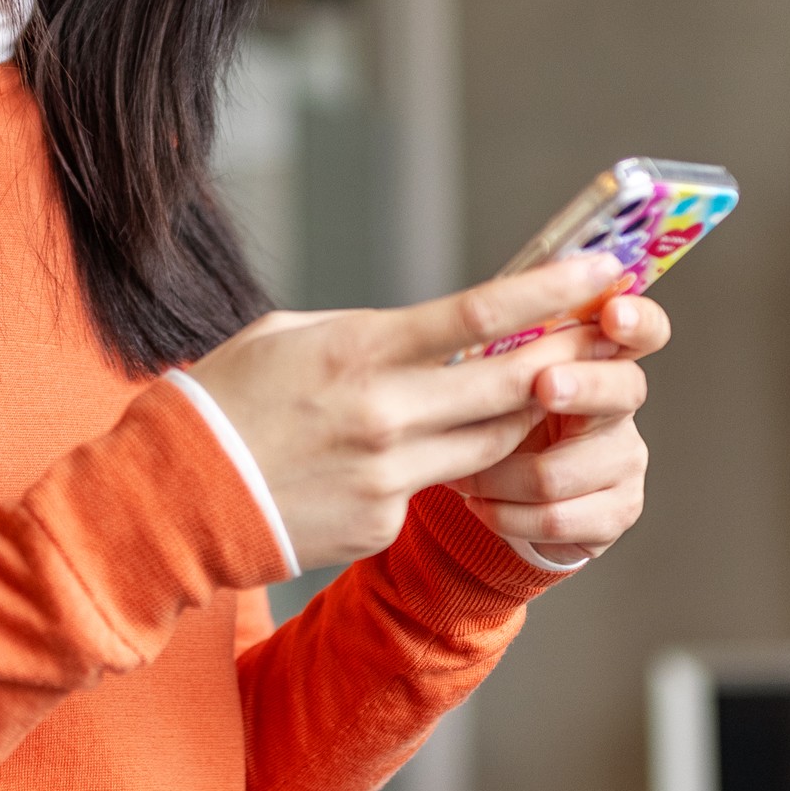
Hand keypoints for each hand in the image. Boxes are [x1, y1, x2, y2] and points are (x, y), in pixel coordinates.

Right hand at [187, 257, 619, 571]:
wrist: (178, 498)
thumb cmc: (227, 400)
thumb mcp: (289, 335)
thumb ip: (366, 333)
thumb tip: (426, 335)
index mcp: (359, 350)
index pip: (480, 314)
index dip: (552, 291)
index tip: (602, 268)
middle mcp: (385, 414)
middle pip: (512, 383)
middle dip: (569, 354)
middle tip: (611, 332)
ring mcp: (388, 476)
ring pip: (496, 442)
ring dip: (525, 412)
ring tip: (546, 384)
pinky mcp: (383, 522)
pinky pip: (441, 486)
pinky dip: (452, 462)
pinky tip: (438, 447)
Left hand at [456, 287, 663, 564]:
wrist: (512, 497)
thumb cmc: (504, 422)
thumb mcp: (503, 382)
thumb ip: (509, 352)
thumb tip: (481, 321)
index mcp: (601, 360)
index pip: (643, 330)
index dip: (637, 320)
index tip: (613, 314)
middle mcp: (623, 408)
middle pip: (622, 390)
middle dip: (580, 385)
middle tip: (544, 383)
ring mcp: (627, 462)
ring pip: (560, 470)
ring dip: (499, 476)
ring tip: (463, 475)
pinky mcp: (617, 512)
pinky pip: (555, 517)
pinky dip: (506, 514)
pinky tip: (482, 506)